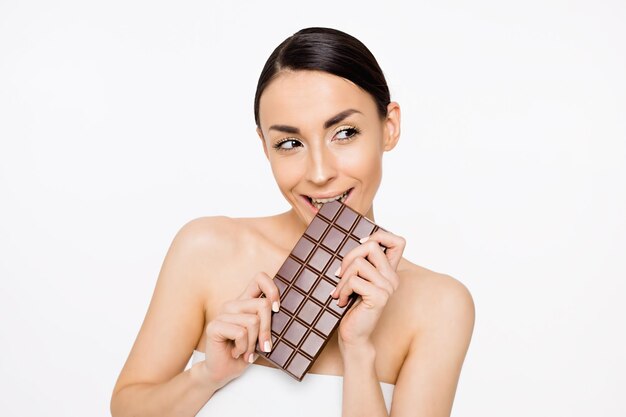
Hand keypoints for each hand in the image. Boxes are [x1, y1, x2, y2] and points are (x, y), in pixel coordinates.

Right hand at [200, 272, 279, 387]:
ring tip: (246, 351)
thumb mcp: (262, 335)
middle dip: (267, 330)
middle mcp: (233, 304)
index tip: (277, 308)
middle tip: (263, 346)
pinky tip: (236, 352)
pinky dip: (243, 348)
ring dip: (253, 343)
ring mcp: (222, 313)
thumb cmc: (245, 353)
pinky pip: (240, 333)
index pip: (260, 278)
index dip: (272, 289)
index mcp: (245, 302)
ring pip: (253, 321)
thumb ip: (268, 322)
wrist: (224, 372)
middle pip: (262, 305)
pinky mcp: (214, 326)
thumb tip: (283, 312)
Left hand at [330, 229, 405, 350]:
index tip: (361, 244)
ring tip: (341, 292)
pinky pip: (354, 280)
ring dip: (343, 278)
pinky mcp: (379, 297)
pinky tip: (342, 301)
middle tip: (340, 274)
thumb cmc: (352, 307)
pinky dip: (342, 290)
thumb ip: (360, 262)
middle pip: (371, 246)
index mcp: (389, 271)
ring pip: (358, 263)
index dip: (379, 235)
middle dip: (349, 257)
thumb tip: (356, 242)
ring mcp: (388, 287)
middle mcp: (393, 277)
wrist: (354, 336)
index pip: (398, 241)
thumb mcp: (357, 279)